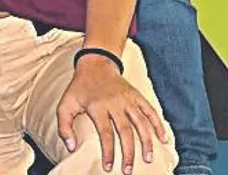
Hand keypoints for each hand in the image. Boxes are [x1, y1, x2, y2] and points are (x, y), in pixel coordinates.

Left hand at [57, 54, 166, 173]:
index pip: (105, 133)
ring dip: (146, 142)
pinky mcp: (137, 96)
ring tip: (148, 159)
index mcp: (97, 106)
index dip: (108, 152)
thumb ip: (64, 126)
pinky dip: (158, 125)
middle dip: (128, 153)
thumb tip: (71, 147)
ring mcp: (128, 99)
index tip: (109, 167)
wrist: (95, 65)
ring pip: (141, 123)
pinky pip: (151, 111)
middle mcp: (115, 103)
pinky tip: (163, 139)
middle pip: (125, 131)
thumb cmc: (79, 88)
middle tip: (128, 170)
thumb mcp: (65, 104)